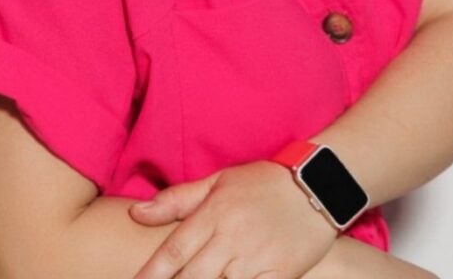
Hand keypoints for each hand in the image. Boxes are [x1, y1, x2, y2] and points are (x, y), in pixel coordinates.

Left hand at [128, 159, 337, 278]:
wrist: (316, 186)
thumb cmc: (261, 183)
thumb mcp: (218, 182)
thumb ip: (177, 200)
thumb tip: (136, 212)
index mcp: (213, 213)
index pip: (174, 250)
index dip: (151, 273)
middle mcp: (231, 237)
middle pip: (193, 277)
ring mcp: (256, 258)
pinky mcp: (280, 275)